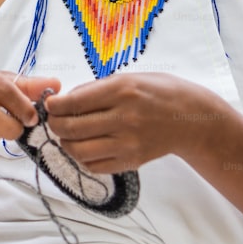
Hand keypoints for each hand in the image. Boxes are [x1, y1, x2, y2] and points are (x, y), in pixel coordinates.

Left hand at [44, 72, 222, 173]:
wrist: (192, 119)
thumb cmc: (159, 93)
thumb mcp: (129, 78)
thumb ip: (97, 89)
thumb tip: (65, 100)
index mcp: (121, 91)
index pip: (73, 103)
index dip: (54, 105)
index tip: (50, 104)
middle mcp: (124, 118)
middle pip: (71, 129)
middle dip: (55, 125)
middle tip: (55, 120)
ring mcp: (127, 143)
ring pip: (78, 151)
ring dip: (66, 143)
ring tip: (69, 134)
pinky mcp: (131, 161)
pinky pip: (94, 165)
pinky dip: (83, 157)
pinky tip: (86, 146)